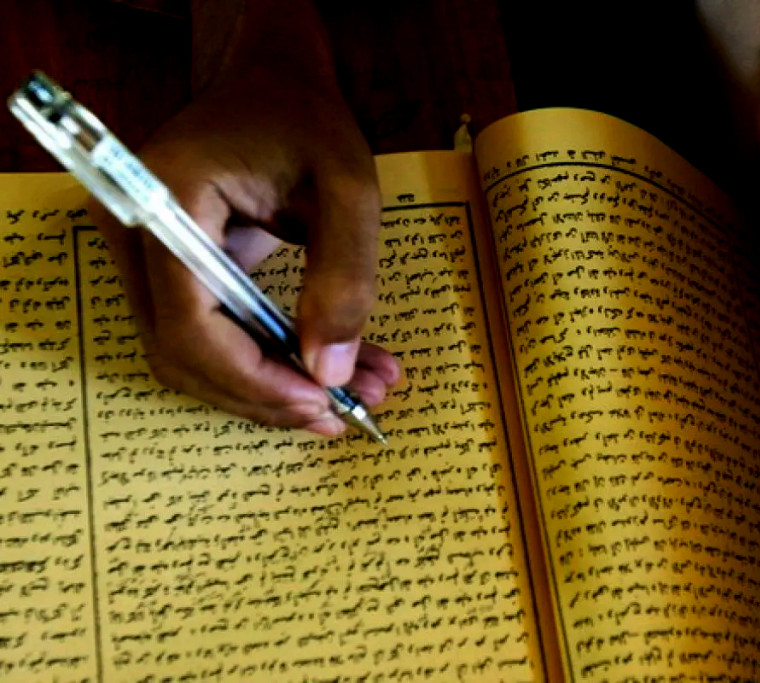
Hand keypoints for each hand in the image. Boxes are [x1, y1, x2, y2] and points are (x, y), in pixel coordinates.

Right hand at [92, 65, 399, 436]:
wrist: (270, 84)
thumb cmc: (307, 122)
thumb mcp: (348, 188)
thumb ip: (343, 276)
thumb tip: (329, 372)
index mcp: (166, 197)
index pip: (188, 320)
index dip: (253, 377)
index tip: (321, 402)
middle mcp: (132, 229)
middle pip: (180, 351)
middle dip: (264, 394)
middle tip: (340, 414)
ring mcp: (140, 253)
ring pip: (188, 356)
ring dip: (265, 388)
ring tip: (344, 397)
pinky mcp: (163, 269)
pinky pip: (201, 335)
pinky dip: (258, 363)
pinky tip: (319, 372)